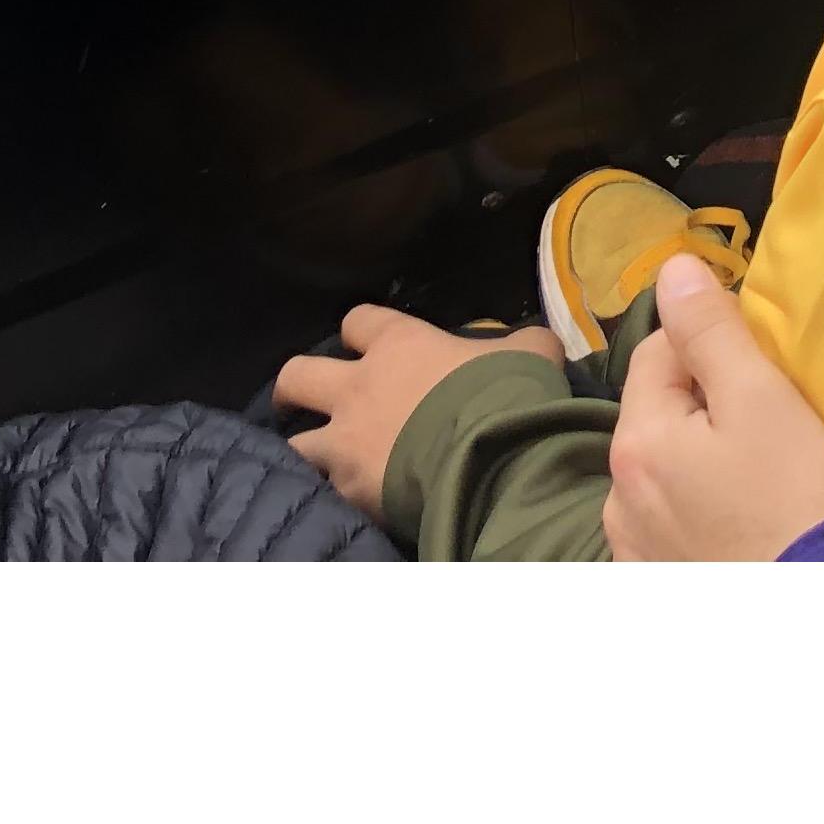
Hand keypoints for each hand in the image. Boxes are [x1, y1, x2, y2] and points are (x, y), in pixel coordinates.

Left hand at [273, 306, 560, 516]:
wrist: (492, 458)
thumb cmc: (507, 394)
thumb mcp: (529, 351)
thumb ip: (517, 343)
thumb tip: (526, 345)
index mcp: (399, 345)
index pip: (358, 320)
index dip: (360, 330)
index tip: (368, 344)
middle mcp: (359, 388)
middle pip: (296, 375)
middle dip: (294, 389)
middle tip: (304, 402)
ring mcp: (346, 443)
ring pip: (293, 443)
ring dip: (304, 451)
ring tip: (318, 463)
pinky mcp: (347, 491)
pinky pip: (320, 492)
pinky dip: (326, 496)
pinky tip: (339, 502)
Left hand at [603, 255, 823, 561]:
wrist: (819, 609)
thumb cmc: (796, 499)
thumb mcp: (762, 399)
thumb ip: (711, 330)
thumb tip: (673, 270)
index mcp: (637, 441)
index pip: (658, 351)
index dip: (711, 346)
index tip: (761, 370)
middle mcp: (618, 498)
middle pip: (658, 413)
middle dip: (704, 404)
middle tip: (768, 422)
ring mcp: (634, 550)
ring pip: (665, 469)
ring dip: (699, 459)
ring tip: (758, 475)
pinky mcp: (659, 584)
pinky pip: (671, 523)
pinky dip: (699, 510)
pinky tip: (741, 520)